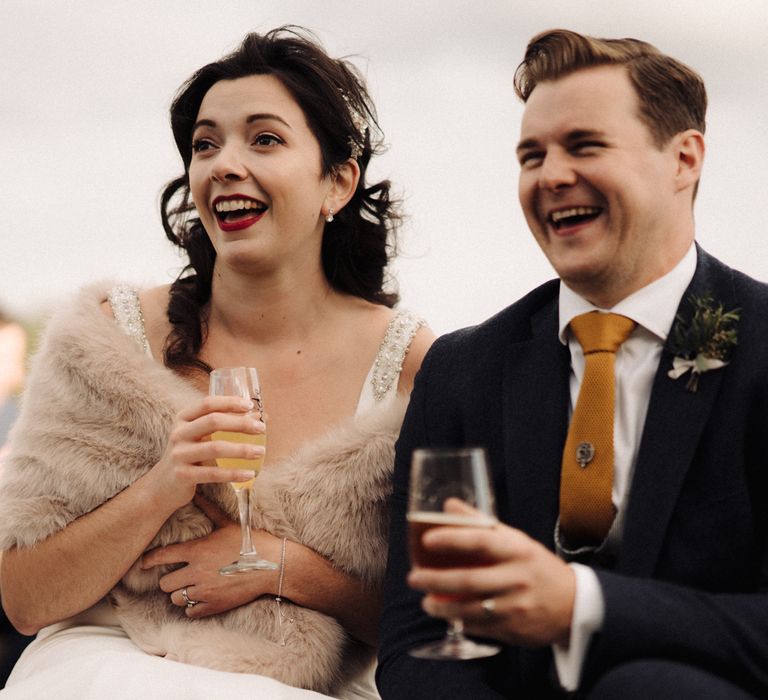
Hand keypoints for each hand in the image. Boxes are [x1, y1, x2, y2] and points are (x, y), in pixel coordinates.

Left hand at [141, 495, 279, 617]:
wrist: (273, 565)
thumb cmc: (251, 541)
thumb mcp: (229, 524)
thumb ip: (210, 510)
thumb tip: (198, 492)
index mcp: (197, 551)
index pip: (161, 557)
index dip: (149, 560)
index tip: (144, 563)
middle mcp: (196, 572)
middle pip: (164, 583)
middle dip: (169, 580)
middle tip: (178, 576)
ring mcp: (204, 591)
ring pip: (176, 599)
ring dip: (181, 594)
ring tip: (191, 587)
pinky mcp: (214, 606)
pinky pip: (190, 612)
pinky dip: (193, 607)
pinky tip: (202, 598)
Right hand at [148, 396, 265, 511]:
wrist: (163, 486)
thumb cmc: (190, 455)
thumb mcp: (202, 437)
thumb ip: (225, 425)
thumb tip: (258, 417)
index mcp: (183, 419)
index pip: (207, 403)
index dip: (230, 402)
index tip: (250, 406)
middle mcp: (178, 433)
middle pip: (213, 421)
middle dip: (241, 424)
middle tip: (262, 429)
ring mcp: (179, 454)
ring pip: (215, 448)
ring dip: (242, 449)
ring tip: (260, 452)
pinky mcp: (182, 475)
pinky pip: (213, 473)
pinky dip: (233, 473)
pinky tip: (249, 474)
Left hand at [407, 500, 575, 646]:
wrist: (574, 605)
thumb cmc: (536, 566)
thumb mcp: (515, 540)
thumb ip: (481, 523)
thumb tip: (448, 505)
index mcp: (518, 551)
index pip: (482, 541)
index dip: (453, 539)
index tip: (427, 540)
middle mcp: (517, 579)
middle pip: (470, 580)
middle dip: (436, 580)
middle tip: (413, 577)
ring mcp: (516, 607)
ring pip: (471, 609)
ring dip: (442, 607)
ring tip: (425, 601)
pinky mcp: (514, 630)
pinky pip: (480, 628)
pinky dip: (460, 622)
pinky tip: (447, 615)